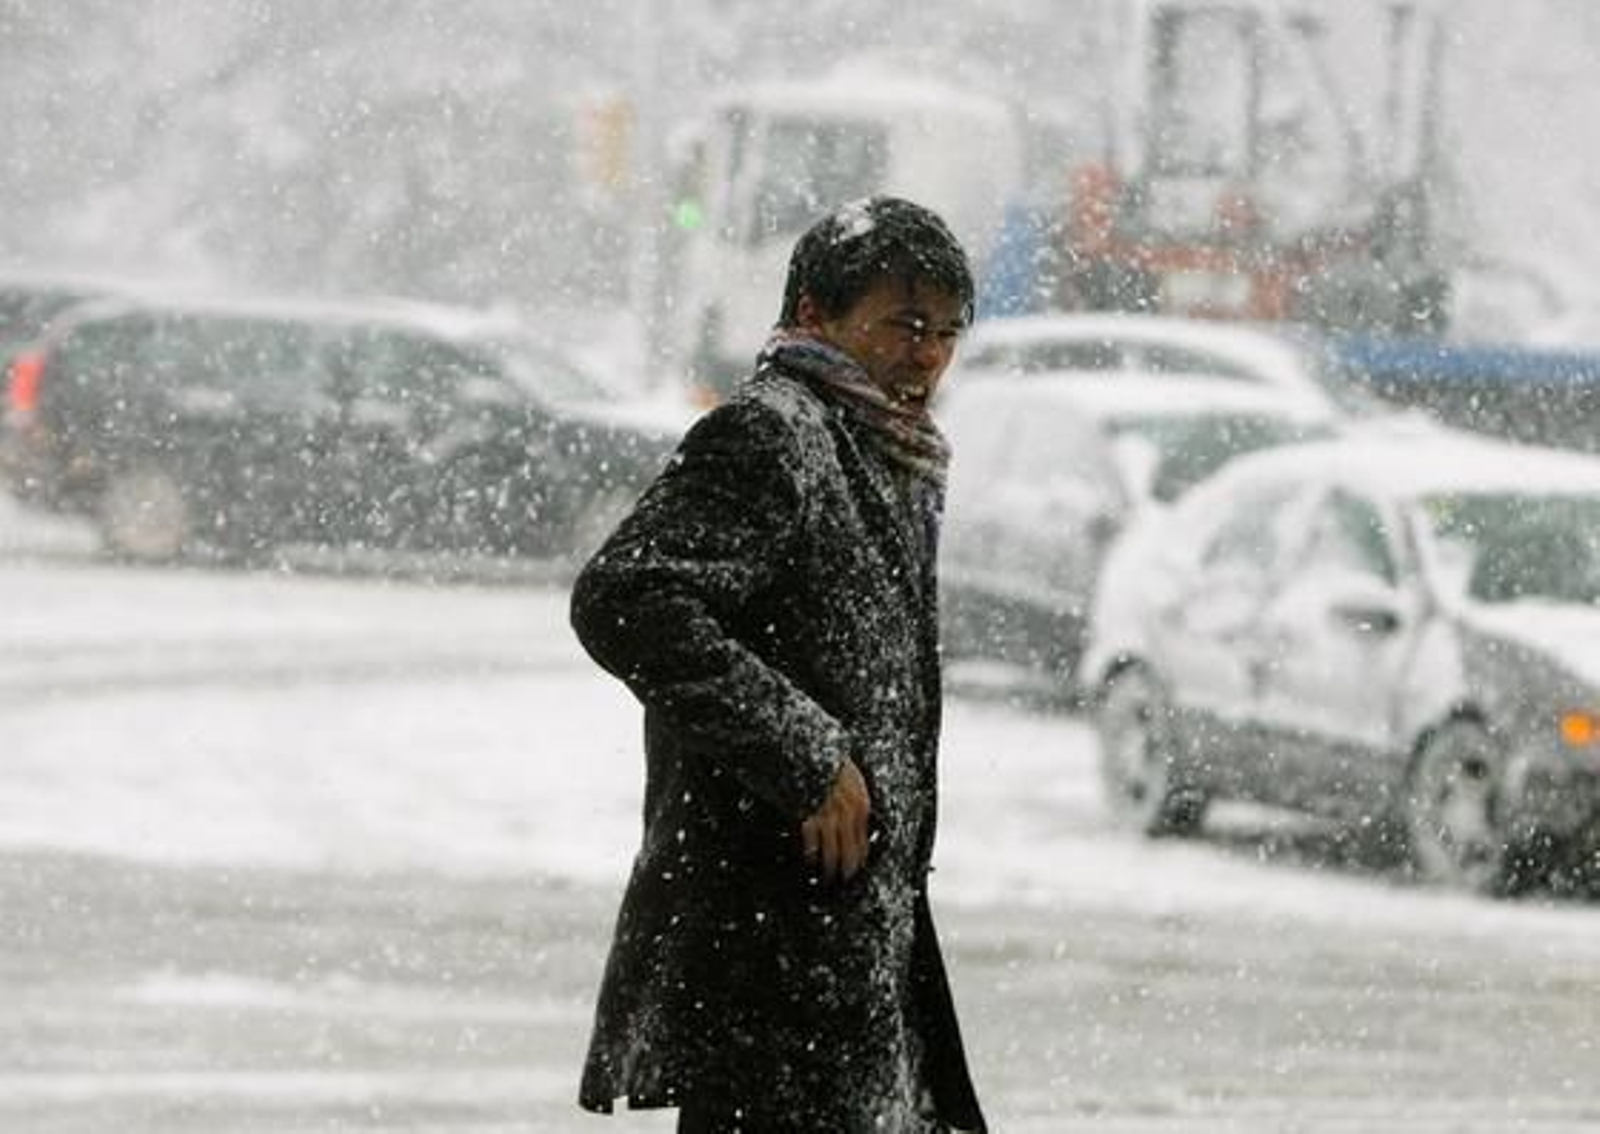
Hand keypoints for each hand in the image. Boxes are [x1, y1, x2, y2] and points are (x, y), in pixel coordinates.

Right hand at [801, 756, 870, 881]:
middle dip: (848, 867)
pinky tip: (810, 860)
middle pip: (851, 850)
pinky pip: (811, 842)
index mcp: (860, 804)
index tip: (858, 866)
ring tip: (828, 876)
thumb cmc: (830, 761)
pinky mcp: (809, 816)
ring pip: (832, 851)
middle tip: (845, 878)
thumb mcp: (850, 777)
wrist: (811, 749)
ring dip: (830, 867)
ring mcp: (828, 816)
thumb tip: (854, 817)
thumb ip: (854, 800)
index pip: (864, 840)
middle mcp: (847, 814)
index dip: (861, 857)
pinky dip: (811, 853)